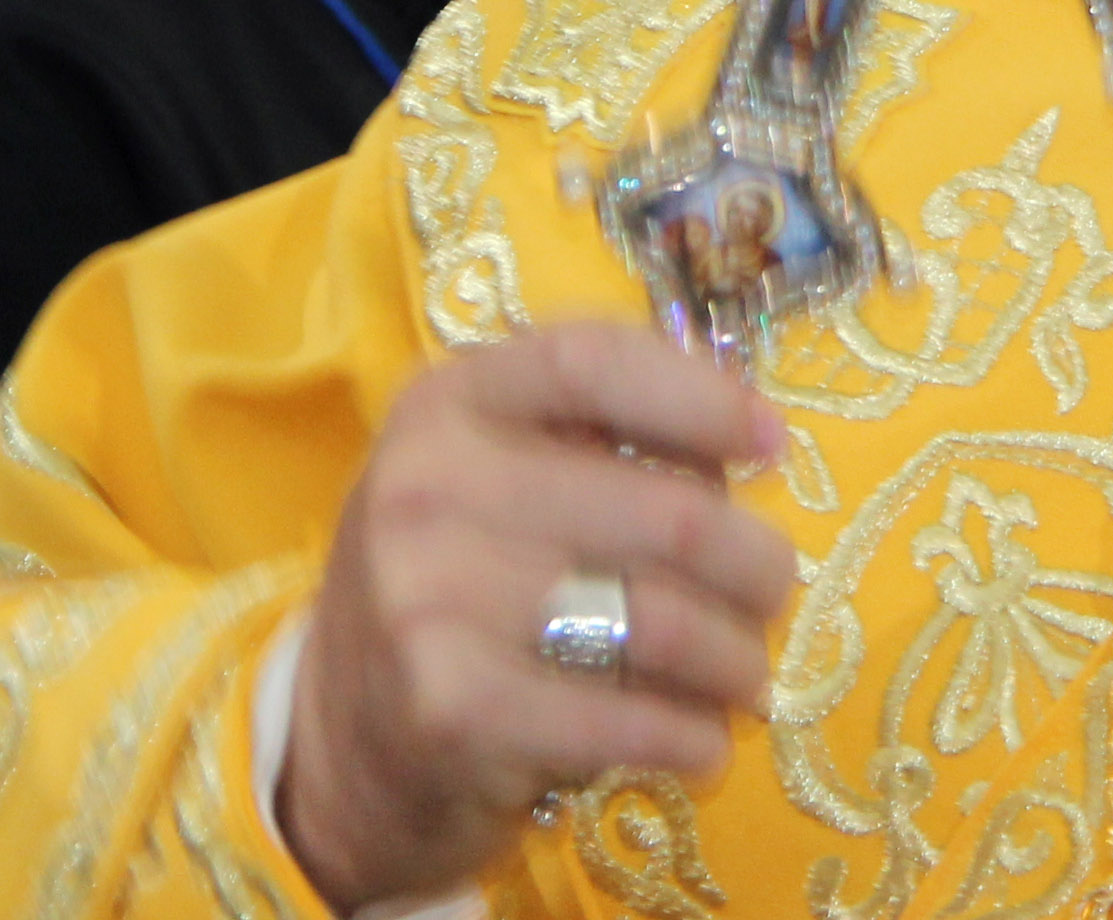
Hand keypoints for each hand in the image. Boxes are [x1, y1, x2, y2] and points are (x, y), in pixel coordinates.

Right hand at [274, 322, 800, 908]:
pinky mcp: (451, 708)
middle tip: (772, 597)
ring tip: (746, 680)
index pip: (592, 364)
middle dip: (755, 566)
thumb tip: (751, 447)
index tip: (770, 443)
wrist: (340, 749)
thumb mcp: (490, 484)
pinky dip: (690, 737)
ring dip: (737, 662)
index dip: (700, 397)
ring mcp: (430, 598)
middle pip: (667, 510)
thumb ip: (594, 447)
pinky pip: (625, 719)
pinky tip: (701, 743)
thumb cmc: (454, 594)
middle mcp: (427, 486)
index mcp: (447, 405)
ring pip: (662, 623)